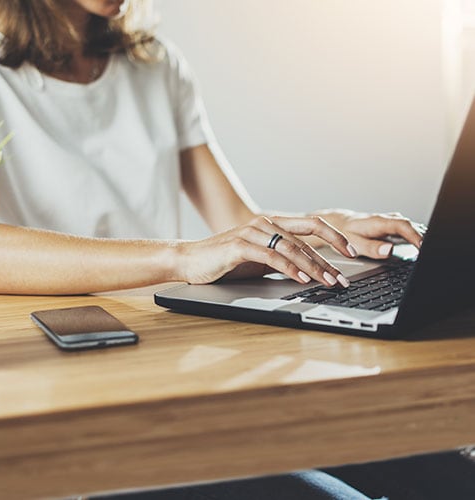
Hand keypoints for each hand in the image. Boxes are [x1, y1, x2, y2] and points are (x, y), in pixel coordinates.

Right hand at [176, 216, 357, 286]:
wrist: (191, 260)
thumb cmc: (225, 261)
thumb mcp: (259, 259)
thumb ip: (282, 259)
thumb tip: (309, 270)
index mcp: (273, 224)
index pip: (311, 225)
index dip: (335, 237)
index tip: (352, 252)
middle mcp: (266, 223)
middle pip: (307, 236)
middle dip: (330, 258)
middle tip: (343, 277)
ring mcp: (253, 232)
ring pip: (292, 247)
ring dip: (314, 267)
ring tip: (329, 282)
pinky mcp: (240, 245)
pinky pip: (272, 257)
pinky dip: (290, 268)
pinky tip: (303, 279)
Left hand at [315, 209, 423, 258]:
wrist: (340, 222)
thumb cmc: (345, 233)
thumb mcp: (354, 243)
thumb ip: (371, 248)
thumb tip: (389, 250)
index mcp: (379, 222)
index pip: (403, 226)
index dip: (415, 236)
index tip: (424, 247)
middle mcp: (387, 219)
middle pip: (411, 225)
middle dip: (424, 238)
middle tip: (432, 253)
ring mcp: (391, 221)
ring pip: (412, 227)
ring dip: (422, 236)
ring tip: (429, 251)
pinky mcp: (393, 226)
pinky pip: (409, 229)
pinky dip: (417, 237)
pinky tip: (422, 247)